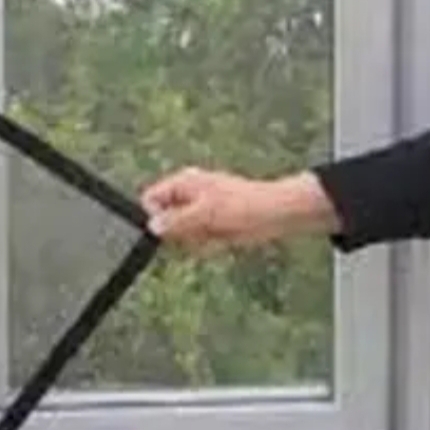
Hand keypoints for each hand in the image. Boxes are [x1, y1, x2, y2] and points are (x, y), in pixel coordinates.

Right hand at [139, 167, 339, 250]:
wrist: (278, 214)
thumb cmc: (245, 205)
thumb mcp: (206, 214)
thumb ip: (177, 220)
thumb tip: (153, 226)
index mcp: (183, 183)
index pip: (151, 200)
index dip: (155, 218)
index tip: (170, 231)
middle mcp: (187, 196)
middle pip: (165, 221)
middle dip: (180, 234)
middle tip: (200, 231)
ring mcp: (199, 212)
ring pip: (181, 235)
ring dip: (196, 241)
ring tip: (216, 235)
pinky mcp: (211, 226)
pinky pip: (198, 242)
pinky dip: (208, 245)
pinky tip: (222, 240)